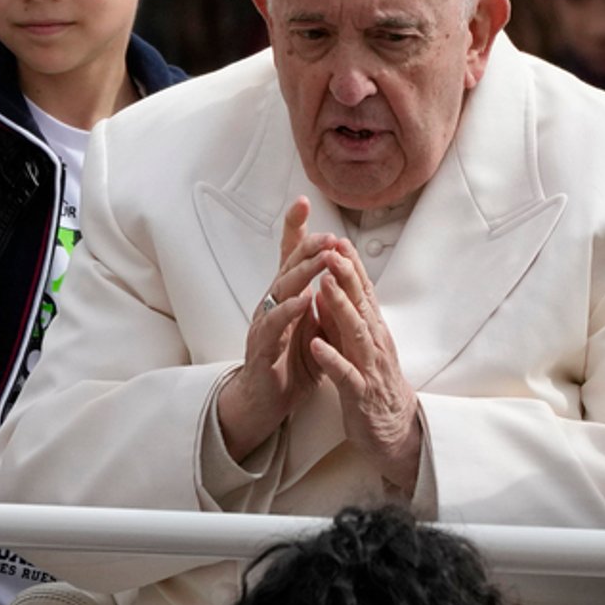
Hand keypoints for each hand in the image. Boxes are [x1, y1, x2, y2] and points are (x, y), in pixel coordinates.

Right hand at [216, 198, 341, 458]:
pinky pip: (274, 325)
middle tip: (329, 233)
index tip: (303, 202)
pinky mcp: (262, 347)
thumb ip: (322, 302)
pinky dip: (290, 311)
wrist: (264, 403)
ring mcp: (264, 324)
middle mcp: (271, 305)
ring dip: (303, 273)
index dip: (295, 230)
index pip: (289, 257)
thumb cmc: (288, 364)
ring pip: (281, 290)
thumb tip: (342, 273)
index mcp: (285, 298)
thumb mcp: (311, 327)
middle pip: (288, 267)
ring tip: (323, 258)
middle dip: (308, 247)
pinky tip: (305, 300)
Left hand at [307, 244, 421, 490]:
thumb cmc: (373, 384)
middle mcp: (374, 343)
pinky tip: (315, 344)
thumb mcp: (357, 345)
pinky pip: (345, 373)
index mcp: (371, 330)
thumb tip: (329, 288)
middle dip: (345, 276)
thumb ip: (344, 319)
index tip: (336, 239)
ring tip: (323, 285)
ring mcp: (369, 367)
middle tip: (331, 248)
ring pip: (355, 333)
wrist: (394, 430)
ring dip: (339, 308)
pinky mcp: (360, 393)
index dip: (350, 266)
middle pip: (361, 304)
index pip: (361, 292)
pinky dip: (331, 358)